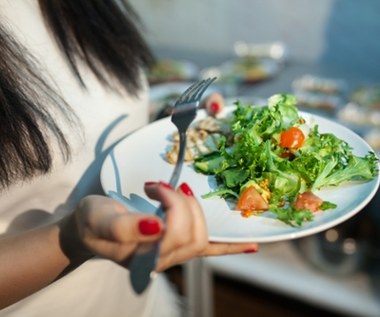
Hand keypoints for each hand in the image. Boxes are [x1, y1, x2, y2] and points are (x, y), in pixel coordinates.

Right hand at [62, 182, 257, 270]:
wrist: (91, 231)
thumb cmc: (93, 224)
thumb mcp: (99, 220)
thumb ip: (124, 227)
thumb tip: (154, 226)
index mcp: (144, 255)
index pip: (174, 234)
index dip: (172, 206)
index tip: (155, 186)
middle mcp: (163, 260)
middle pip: (192, 235)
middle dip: (183, 204)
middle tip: (163, 187)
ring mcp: (173, 255)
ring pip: (202, 238)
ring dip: (196, 211)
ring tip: (179, 193)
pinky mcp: (177, 246)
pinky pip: (209, 250)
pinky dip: (231, 248)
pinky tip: (252, 246)